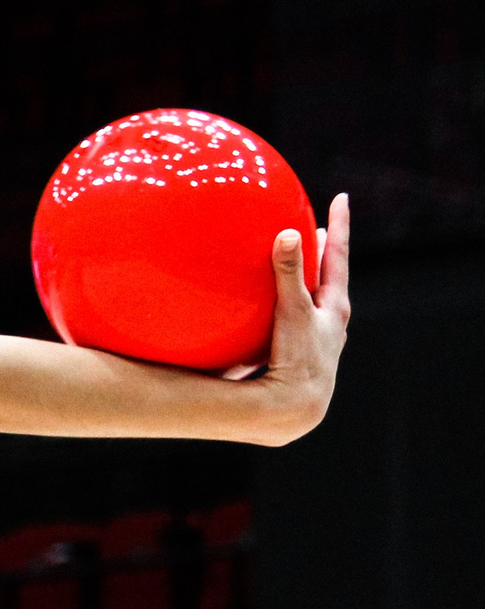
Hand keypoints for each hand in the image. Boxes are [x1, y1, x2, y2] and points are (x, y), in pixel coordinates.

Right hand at [238, 195, 351, 445]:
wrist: (295, 410)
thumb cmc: (296, 360)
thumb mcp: (292, 313)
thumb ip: (288, 275)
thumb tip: (288, 233)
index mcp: (335, 309)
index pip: (339, 257)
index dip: (340, 226)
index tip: (341, 199)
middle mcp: (332, 325)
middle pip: (331, 281)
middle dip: (324, 257)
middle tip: (319, 232)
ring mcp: (318, 344)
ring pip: (316, 305)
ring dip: (307, 286)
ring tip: (296, 272)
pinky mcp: (300, 360)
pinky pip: (297, 325)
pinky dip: (287, 311)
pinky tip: (266, 319)